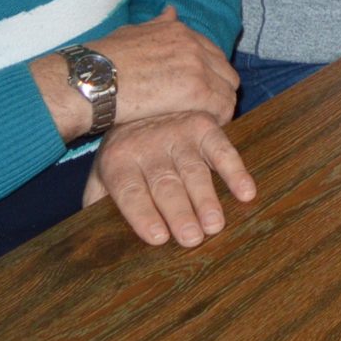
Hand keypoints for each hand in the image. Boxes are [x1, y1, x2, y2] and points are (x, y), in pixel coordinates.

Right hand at [35, 4, 239, 141]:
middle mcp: (192, 44)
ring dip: (220, 106)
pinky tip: (204, 128)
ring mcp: (196, 66)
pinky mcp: (196, 90)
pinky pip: (222, 107)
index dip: (209, 75)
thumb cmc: (102, 61)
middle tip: (205, 109)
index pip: (212, 53)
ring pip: (229, 90)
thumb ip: (157, 25)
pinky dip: (218, 118)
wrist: (90, 80)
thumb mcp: (132, 32)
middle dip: (219, 90)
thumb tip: (171, 11)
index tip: (201, 91)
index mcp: (179, 30)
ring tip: (204, 121)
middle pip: (226, 71)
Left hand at [82, 112, 256, 248]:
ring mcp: (178, 133)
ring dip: (206, 198)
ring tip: (215, 224)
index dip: (143, 214)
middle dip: (179, 212)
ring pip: (193, 170)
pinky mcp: (203, 126)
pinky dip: (235, 170)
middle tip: (193, 238)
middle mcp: (148, 146)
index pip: (130, 191)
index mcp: (118, 161)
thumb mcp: (101, 176)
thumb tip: (95, 241)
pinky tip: (245, 192)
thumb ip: (98, 205)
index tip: (159, 238)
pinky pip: (222, 149)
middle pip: (164, 184)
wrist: (138, 99)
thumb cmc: (124, 156)